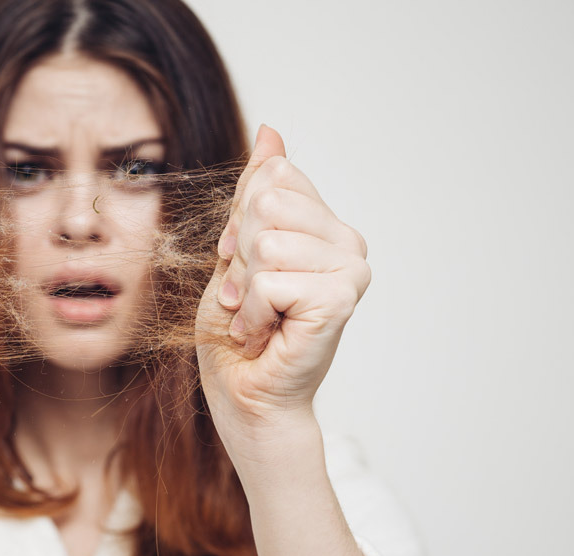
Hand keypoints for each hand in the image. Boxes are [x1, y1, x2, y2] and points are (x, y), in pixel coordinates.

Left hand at [196, 125, 369, 440]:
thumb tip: (271, 131)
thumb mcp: (236, 249)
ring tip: (254, 317)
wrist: (242, 394)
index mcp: (325, 225)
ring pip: (266, 243)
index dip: (239, 224)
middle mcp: (348, 242)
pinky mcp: (341, 299)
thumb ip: (255, 193)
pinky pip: (269, 280)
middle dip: (238, 255)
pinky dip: (249, 313)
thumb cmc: (237, 330)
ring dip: (242, 289)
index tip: (242, 266)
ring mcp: (350, 269)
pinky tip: (262, 335)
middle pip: (267, 203)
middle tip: (247, 297)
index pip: (274, 178)